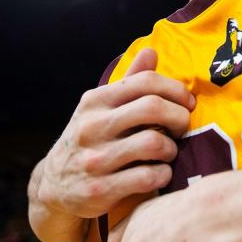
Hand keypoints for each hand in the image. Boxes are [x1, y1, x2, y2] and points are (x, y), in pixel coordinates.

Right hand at [36, 48, 194, 219]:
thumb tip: (150, 51)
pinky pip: (148, 177)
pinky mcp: (100, 190)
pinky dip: (163, 175)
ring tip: (168, 152)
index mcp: (95, 101)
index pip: (146, 81)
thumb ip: (129, 82)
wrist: (54, 186)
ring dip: (171, 149)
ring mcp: (95, 159)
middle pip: (153, 107)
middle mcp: (92, 126)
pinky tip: (160, 173)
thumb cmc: (90, 139)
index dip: (176, 90)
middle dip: (180, 117)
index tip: (187, 103)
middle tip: (182, 127)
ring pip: (154, 143)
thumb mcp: (101, 108)